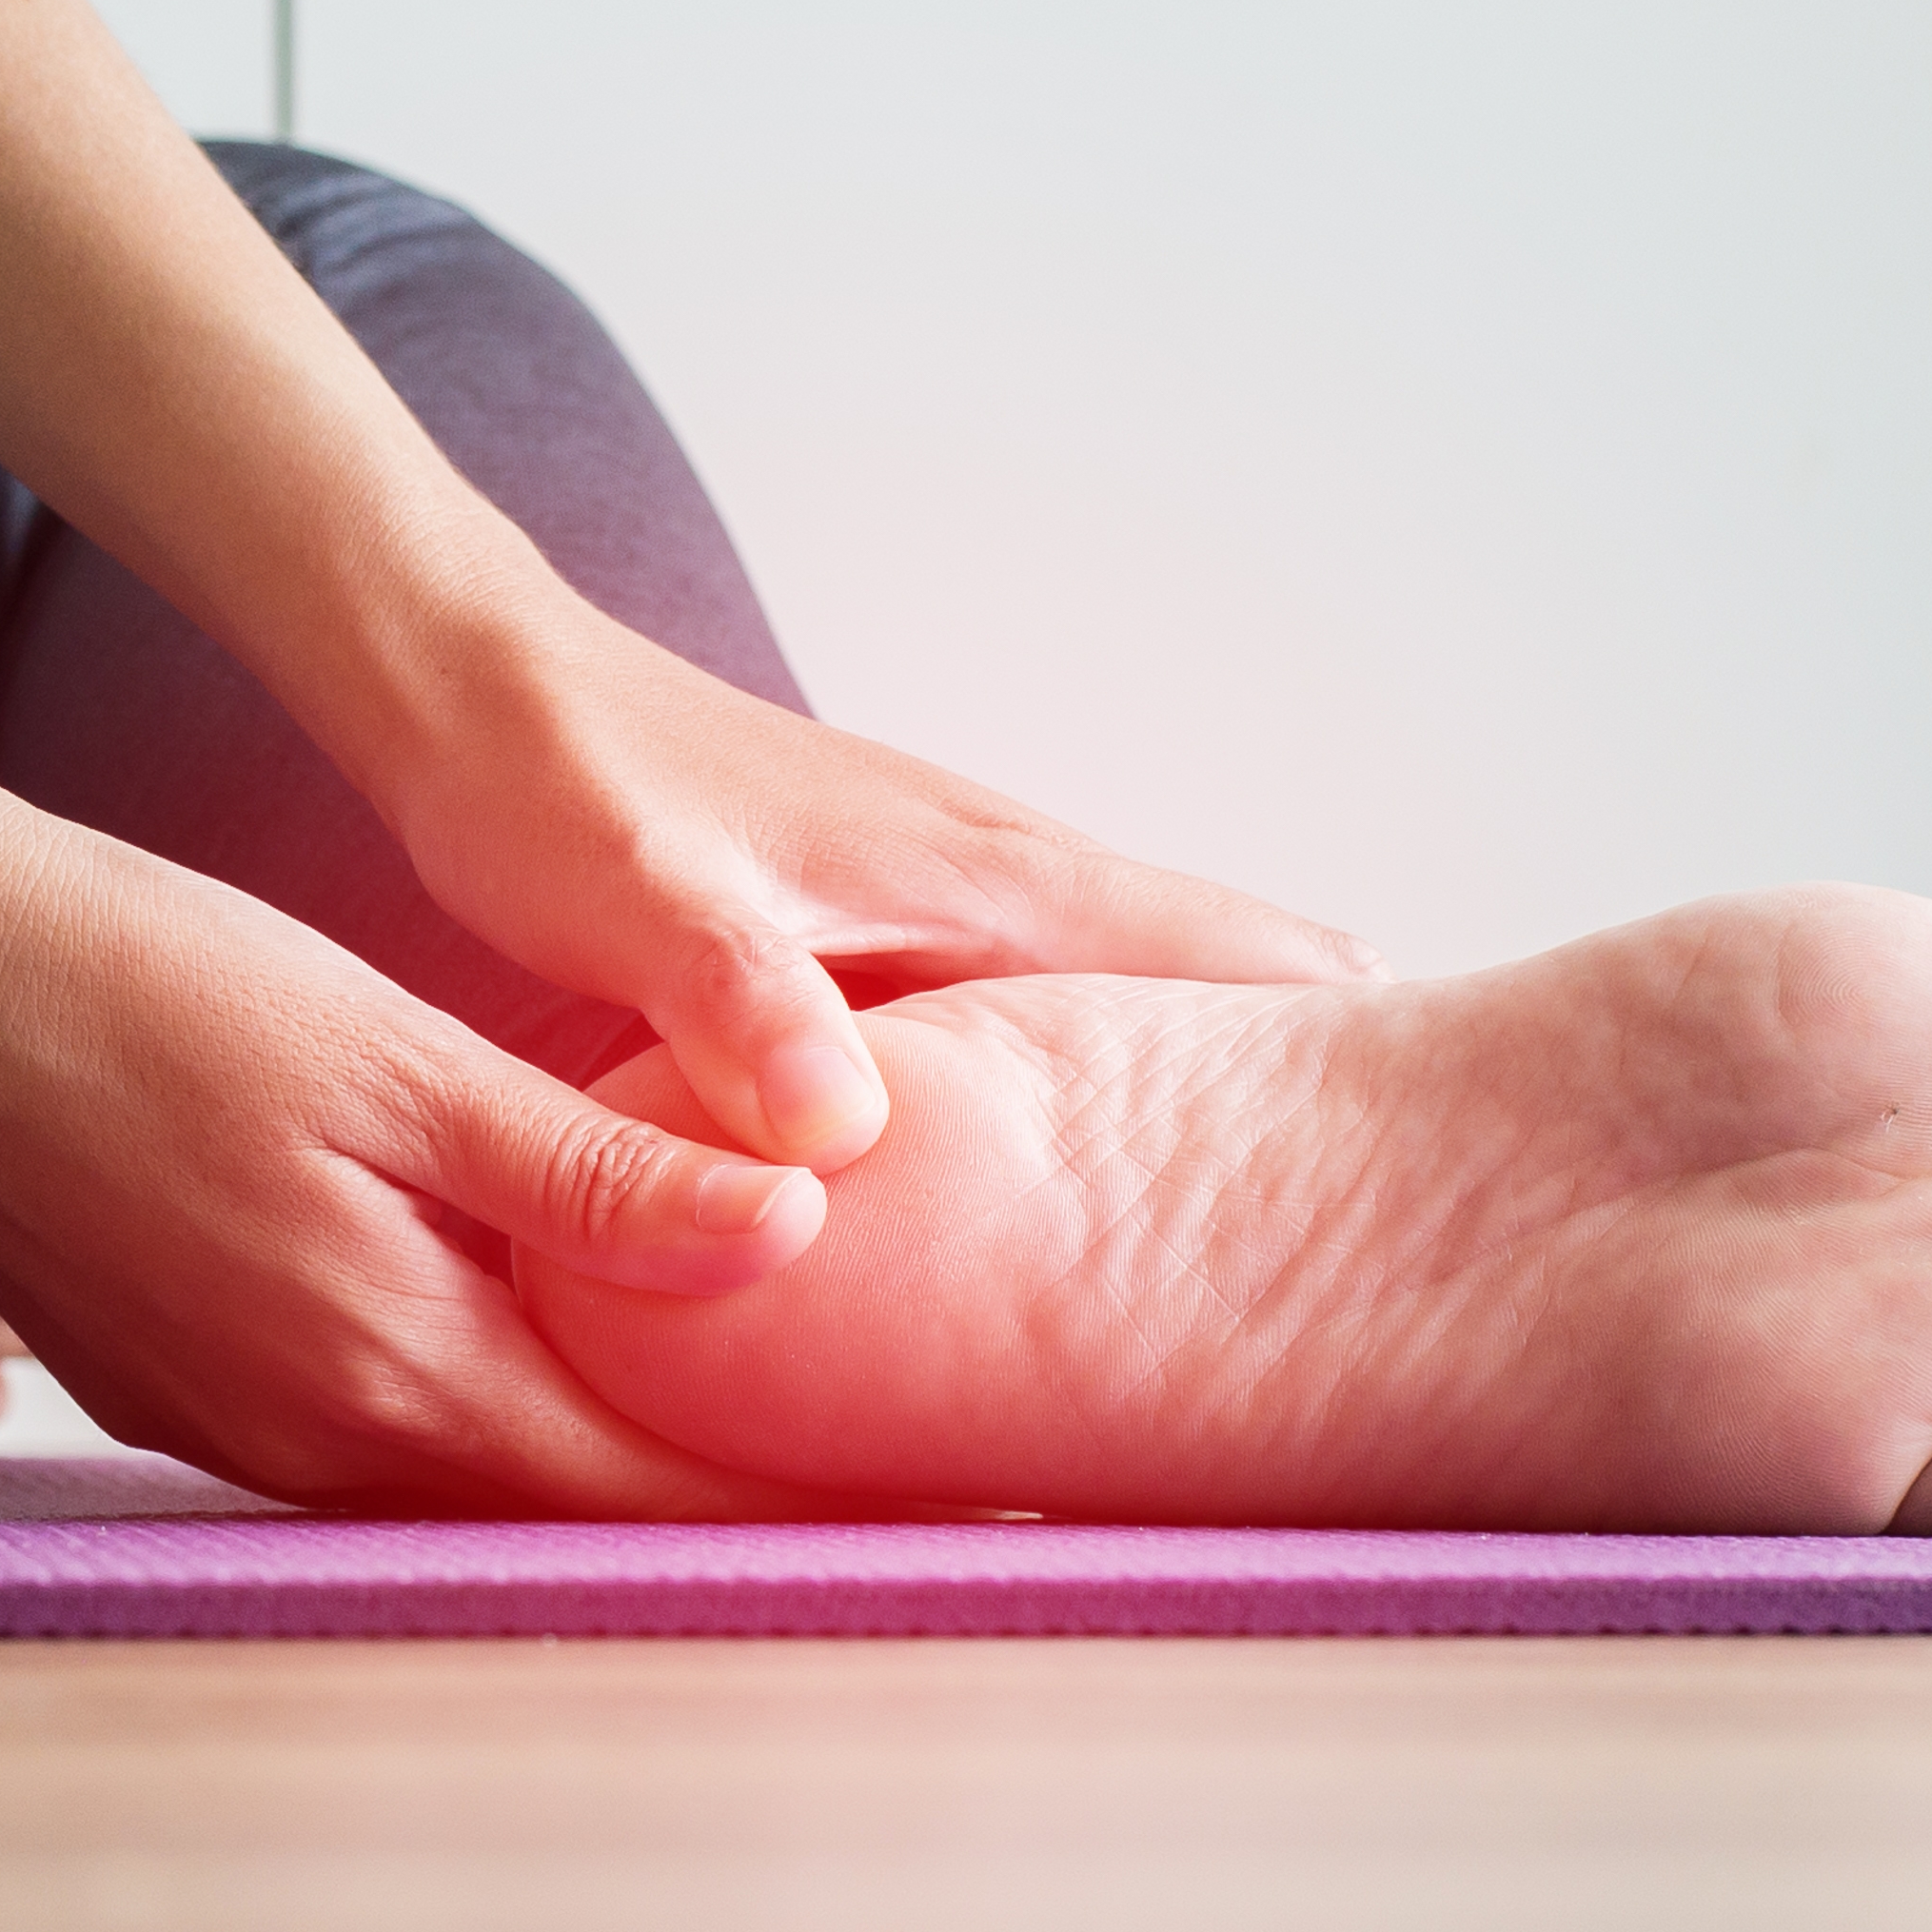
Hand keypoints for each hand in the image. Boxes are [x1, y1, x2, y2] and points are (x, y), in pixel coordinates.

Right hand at [0, 793, 872, 1513]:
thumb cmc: (146, 979)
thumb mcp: (395, 1054)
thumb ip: (589, 1175)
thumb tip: (798, 1235)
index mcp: (398, 1365)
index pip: (664, 1494)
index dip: (832, 1502)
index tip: (980, 1498)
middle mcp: (319, 1443)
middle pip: (580, 1517)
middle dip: (744, 1509)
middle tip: (931, 1484)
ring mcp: (239, 1434)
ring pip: (479, 1485)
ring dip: (614, 1471)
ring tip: (774, 1441)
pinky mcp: (184, 1393)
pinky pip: (379, 1442)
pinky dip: (490, 1417)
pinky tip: (554, 1361)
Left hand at [361, 596, 1386, 1169]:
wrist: (471, 694)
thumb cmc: (557, 788)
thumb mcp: (640, 908)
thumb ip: (744, 1010)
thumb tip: (849, 1139)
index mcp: (983, 875)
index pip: (1226, 946)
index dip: (1341, 1034)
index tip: (1459, 1145)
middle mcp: (996, 878)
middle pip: (1217, 979)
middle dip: (1309, 1087)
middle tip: (1413, 1236)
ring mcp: (946, 902)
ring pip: (1130, 1003)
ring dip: (1207, 1091)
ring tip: (1295, 1237)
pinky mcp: (882, 933)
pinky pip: (1035, 1019)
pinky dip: (1092, 1082)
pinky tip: (1090, 1175)